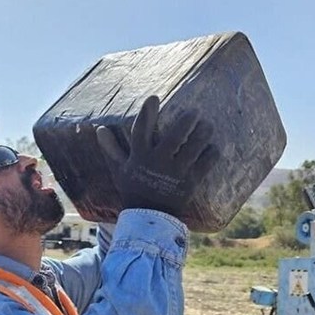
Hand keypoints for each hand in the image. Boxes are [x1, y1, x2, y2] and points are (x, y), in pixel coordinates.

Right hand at [97, 95, 218, 217]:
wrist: (147, 217)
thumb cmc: (132, 189)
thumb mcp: (119, 169)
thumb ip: (111, 148)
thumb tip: (99, 129)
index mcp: (139, 156)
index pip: (141, 130)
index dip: (147, 113)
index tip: (154, 98)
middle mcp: (157, 162)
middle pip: (175, 135)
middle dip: (186, 121)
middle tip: (194, 111)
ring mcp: (175, 172)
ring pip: (193, 147)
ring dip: (203, 133)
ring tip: (208, 126)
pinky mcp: (190, 182)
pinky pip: (205, 164)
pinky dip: (212, 154)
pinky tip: (214, 148)